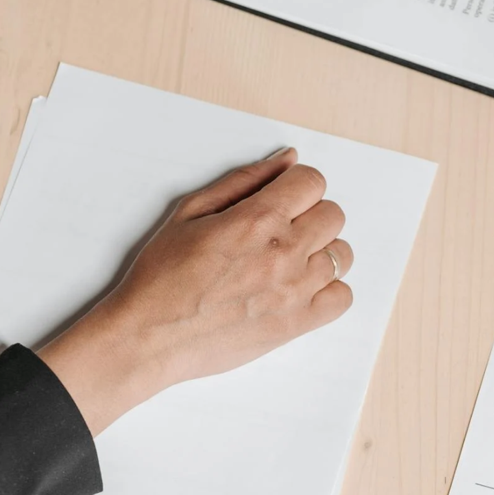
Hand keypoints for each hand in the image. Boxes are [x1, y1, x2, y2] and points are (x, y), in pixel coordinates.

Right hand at [38, 148, 352, 434]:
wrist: (150, 335)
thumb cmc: (162, 275)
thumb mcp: (191, 211)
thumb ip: (244, 180)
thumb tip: (287, 159)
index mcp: (258, 219)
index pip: (313, 181)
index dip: (297, 185)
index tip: (282, 198)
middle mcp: (284, 252)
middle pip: (333, 215)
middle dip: (310, 215)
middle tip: (279, 230)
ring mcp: (295, 290)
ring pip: (342, 254)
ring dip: (320, 252)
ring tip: (287, 261)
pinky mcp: (297, 323)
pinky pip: (343, 297)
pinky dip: (328, 290)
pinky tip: (299, 289)